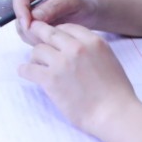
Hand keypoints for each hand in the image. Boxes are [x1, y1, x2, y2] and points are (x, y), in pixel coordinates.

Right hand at [11, 0, 95, 41]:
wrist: (92, 11)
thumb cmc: (84, 1)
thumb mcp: (72, 0)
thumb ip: (53, 6)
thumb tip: (34, 17)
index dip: (20, 10)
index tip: (28, 25)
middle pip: (18, 12)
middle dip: (27, 26)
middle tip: (41, 38)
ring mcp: (33, 10)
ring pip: (22, 25)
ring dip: (31, 35)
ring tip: (49, 41)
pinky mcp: (36, 23)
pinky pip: (29, 34)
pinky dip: (36, 40)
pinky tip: (50, 42)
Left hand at [17, 21, 136, 136]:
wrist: (114, 114)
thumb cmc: (116, 93)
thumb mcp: (109, 60)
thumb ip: (91, 50)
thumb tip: (76, 48)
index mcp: (93, 41)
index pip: (67, 27)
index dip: (57, 32)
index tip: (52, 38)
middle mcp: (76, 47)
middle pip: (48, 33)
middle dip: (38, 34)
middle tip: (32, 37)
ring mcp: (62, 62)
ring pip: (37, 50)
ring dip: (35, 57)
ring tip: (36, 65)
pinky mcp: (50, 79)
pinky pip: (29, 69)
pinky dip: (25, 70)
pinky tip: (25, 72)